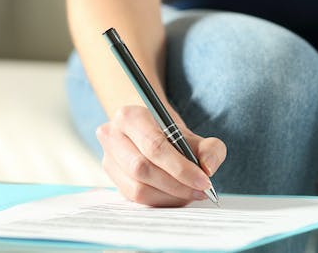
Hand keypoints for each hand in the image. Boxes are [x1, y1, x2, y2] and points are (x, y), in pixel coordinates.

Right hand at [96, 105, 226, 206]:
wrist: (148, 132)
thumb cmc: (169, 132)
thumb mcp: (193, 134)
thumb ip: (209, 148)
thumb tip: (208, 167)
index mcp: (129, 116)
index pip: (154, 146)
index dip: (181, 167)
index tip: (204, 180)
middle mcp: (111, 136)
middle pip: (143, 169)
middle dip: (177, 185)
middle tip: (201, 190)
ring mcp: (108, 160)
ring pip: (137, 188)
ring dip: (170, 196)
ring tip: (192, 193)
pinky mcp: (112, 180)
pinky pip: (136, 199)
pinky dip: (161, 201)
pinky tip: (177, 196)